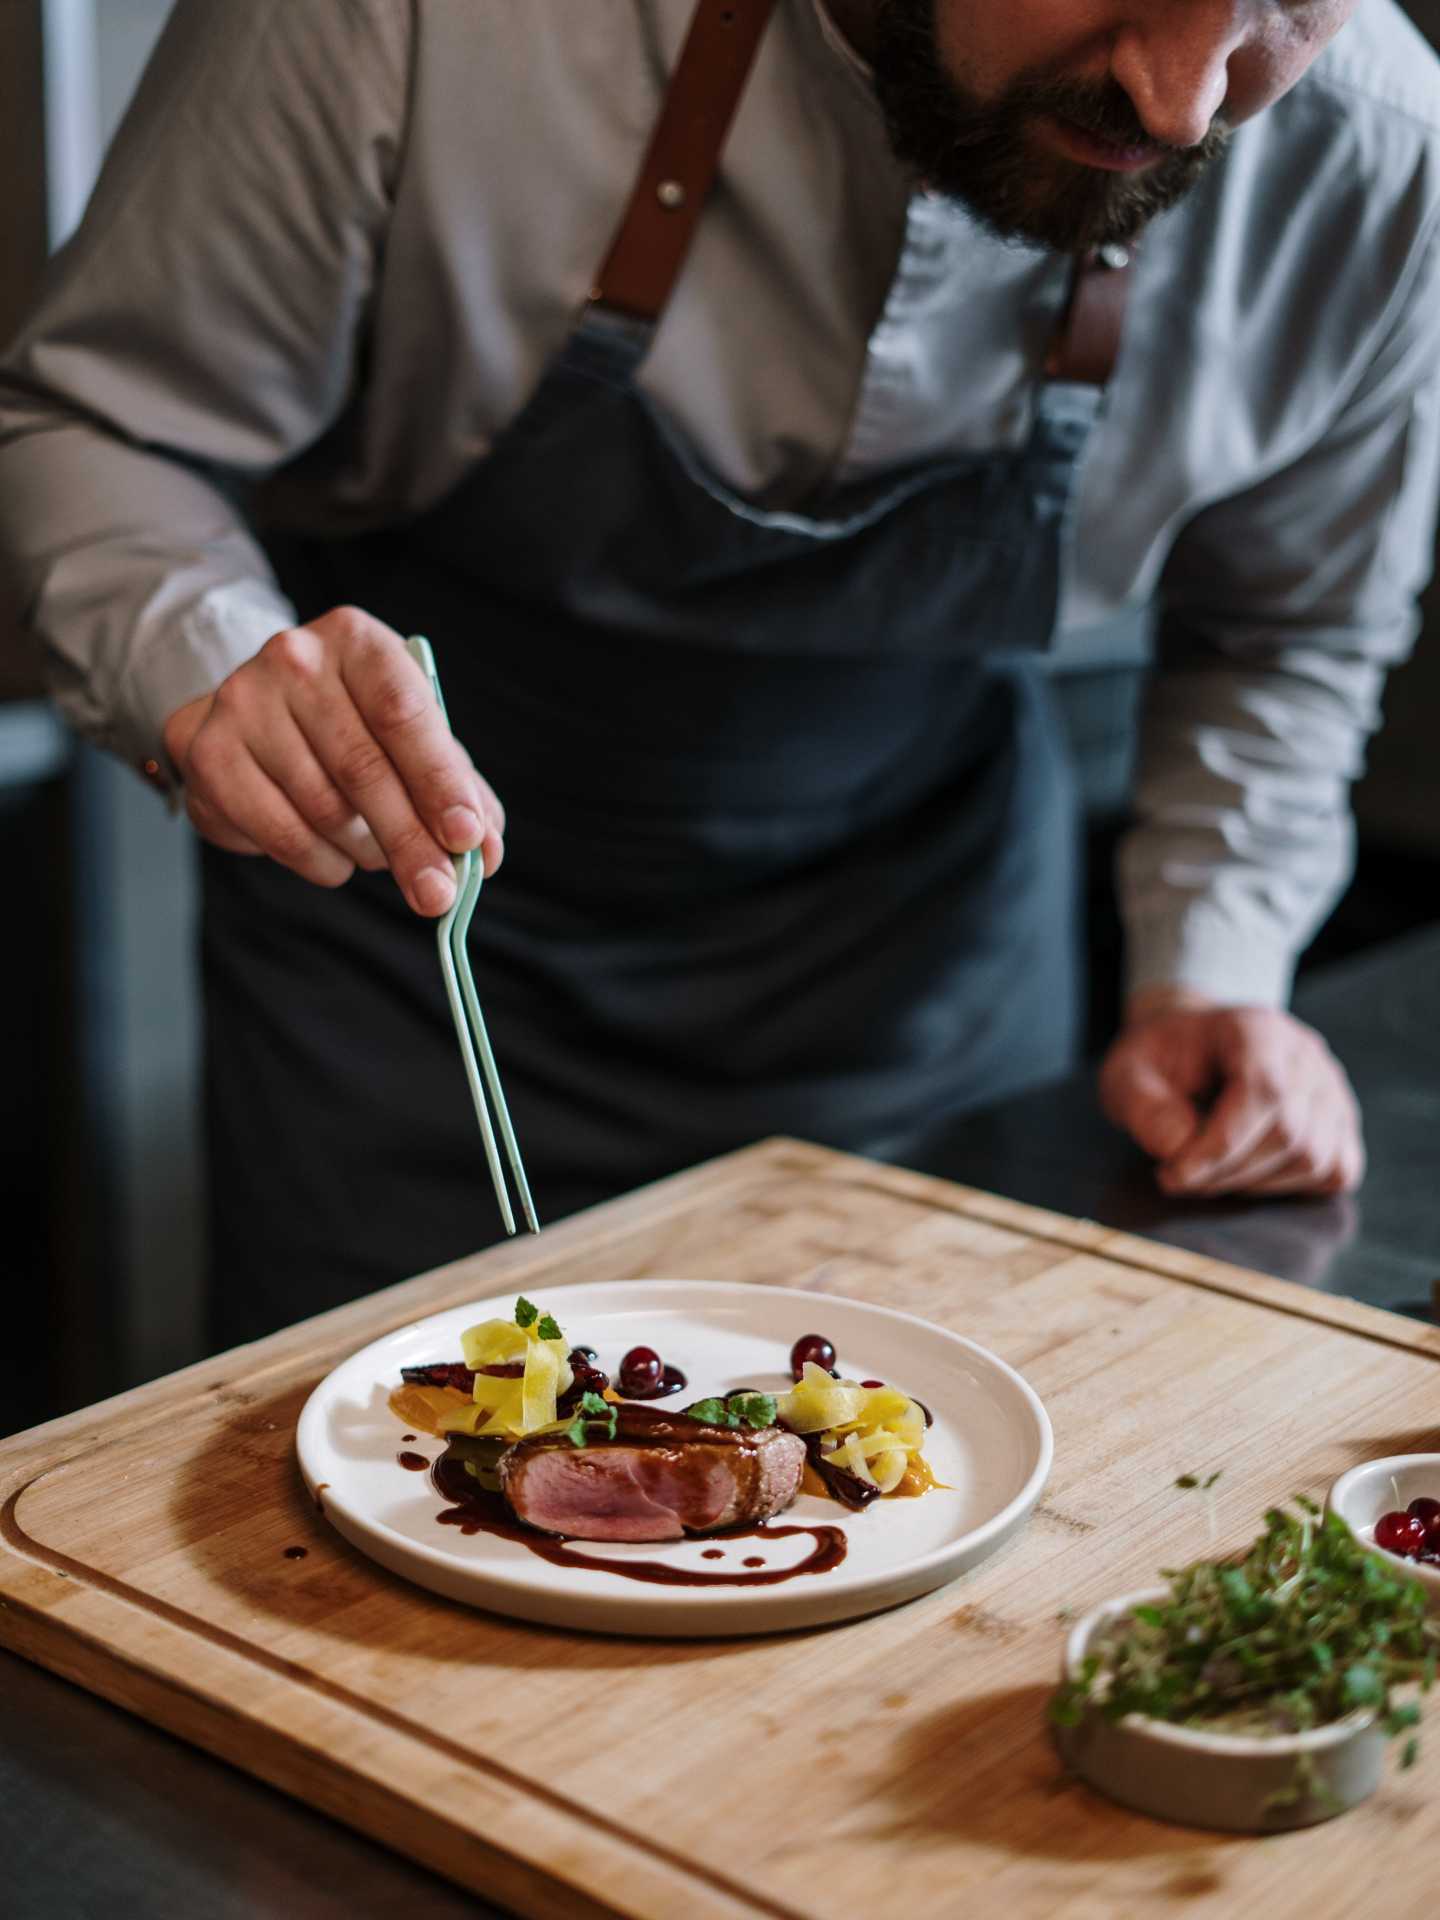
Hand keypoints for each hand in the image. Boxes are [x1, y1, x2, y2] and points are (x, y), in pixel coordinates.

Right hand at [162, 606, 504, 916]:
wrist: (256, 713)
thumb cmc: (352, 725)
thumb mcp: (411, 737)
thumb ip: (455, 788)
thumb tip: (482, 854)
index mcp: (357, 640)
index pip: (404, 712)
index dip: (440, 780)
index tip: (466, 836)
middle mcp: (295, 658)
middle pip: (363, 766)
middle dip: (410, 840)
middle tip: (438, 893)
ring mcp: (243, 701)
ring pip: (323, 806)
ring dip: (366, 850)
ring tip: (380, 856)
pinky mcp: (208, 751)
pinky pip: (280, 831)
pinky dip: (321, 861)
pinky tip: (337, 859)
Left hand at [1098, 987, 1364, 1197]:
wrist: (1193, 1048)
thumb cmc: (1163, 1061)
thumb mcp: (1128, 1074)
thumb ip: (1145, 1108)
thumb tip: (1180, 1150)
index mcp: (1257, 1029)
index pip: (1262, 1091)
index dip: (1220, 1145)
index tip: (1175, 1175)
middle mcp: (1306, 1055)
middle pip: (1289, 1132)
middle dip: (1228, 1171)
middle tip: (1182, 1177)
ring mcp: (1331, 1089)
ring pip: (1313, 1158)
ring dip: (1255, 1184)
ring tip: (1210, 1172)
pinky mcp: (1341, 1122)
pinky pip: (1336, 1171)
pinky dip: (1293, 1188)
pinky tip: (1250, 1175)